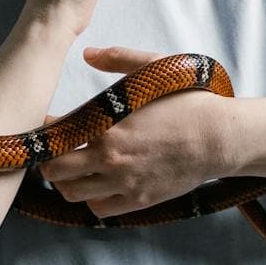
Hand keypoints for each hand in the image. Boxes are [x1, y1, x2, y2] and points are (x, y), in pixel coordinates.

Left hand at [36, 44, 240, 219]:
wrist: (220, 138)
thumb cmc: (188, 102)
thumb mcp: (153, 69)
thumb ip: (117, 59)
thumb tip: (88, 54)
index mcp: (107, 126)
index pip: (55, 134)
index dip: (45, 130)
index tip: (47, 124)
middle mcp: (109, 159)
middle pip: (54, 171)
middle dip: (48, 160)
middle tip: (53, 151)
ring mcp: (123, 183)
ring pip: (72, 194)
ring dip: (65, 182)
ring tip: (72, 169)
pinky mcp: (138, 200)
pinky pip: (98, 209)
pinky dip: (90, 199)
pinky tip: (96, 184)